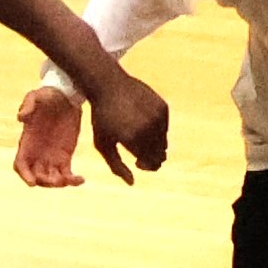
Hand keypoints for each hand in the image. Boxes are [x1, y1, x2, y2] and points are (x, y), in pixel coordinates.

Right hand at [11, 86, 87, 189]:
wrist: (66, 95)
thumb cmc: (47, 95)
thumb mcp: (36, 95)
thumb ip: (27, 105)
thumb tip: (21, 117)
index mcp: (27, 142)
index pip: (21, 164)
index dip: (24, 175)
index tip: (32, 182)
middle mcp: (37, 154)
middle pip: (36, 176)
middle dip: (44, 182)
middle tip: (56, 180)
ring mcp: (51, 157)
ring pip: (51, 179)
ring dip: (58, 184)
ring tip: (70, 180)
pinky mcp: (65, 157)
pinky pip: (67, 175)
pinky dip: (73, 181)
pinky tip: (81, 179)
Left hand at [80, 67, 170, 184]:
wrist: (108, 84)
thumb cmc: (102, 117)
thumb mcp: (103, 144)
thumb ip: (117, 166)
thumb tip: (132, 183)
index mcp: (133, 139)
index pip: (152, 164)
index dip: (147, 166)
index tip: (138, 162)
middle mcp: (148, 128)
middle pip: (161, 154)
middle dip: (152, 157)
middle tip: (140, 151)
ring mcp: (157, 117)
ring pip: (164, 141)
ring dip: (154, 143)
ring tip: (139, 136)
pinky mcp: (163, 107)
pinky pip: (165, 127)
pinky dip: (157, 129)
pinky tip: (143, 121)